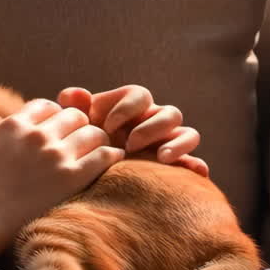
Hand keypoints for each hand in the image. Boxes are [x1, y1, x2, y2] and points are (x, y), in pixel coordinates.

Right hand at [0, 99, 123, 257]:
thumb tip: (2, 121)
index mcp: (13, 125)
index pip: (47, 106)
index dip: (54, 118)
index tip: (56, 133)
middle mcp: (37, 134)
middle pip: (74, 116)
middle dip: (77, 128)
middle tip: (78, 145)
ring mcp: (55, 155)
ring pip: (94, 132)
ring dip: (95, 141)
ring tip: (94, 155)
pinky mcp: (70, 179)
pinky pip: (104, 156)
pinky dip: (110, 155)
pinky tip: (110, 162)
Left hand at [57, 85, 208, 176]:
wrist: (85, 172)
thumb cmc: (81, 143)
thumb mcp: (75, 126)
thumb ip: (73, 107)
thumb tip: (74, 95)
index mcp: (132, 107)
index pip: (140, 96)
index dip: (126, 108)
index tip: (107, 126)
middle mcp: (153, 122)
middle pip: (169, 113)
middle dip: (151, 128)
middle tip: (129, 145)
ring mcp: (166, 144)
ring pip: (188, 134)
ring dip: (178, 143)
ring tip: (160, 158)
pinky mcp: (173, 166)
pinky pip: (193, 163)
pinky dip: (196, 166)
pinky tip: (196, 174)